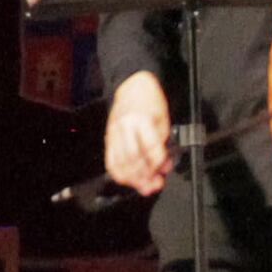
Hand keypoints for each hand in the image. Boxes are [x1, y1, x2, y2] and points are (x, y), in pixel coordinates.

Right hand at [104, 71, 174, 197]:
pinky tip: (128, 179)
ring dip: (133, 179)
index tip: (163, 170)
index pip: (150, 147)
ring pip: (120, 163)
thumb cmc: (149, 102)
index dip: (158, 162)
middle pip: (133, 158)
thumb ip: (163, 144)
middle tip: (155, 184)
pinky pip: (110, 161)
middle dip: (145, 176)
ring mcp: (114, 134)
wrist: (132, 87)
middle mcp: (125, 127)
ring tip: (144, 185)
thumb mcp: (163, 120)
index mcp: (141, 120)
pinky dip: (119, 174)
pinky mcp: (109, 139)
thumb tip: (163, 167)